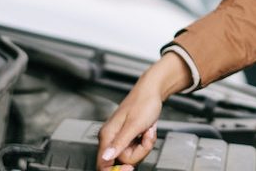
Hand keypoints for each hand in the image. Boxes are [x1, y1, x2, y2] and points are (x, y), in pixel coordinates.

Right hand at [96, 52, 190, 169]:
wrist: (152, 92)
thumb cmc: (143, 103)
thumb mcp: (134, 124)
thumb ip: (119, 142)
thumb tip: (105, 158)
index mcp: (107, 136)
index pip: (103, 163)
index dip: (116, 170)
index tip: (130, 168)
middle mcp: (111, 139)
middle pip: (123, 161)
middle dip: (139, 152)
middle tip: (145, 137)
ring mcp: (120, 139)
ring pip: (132, 156)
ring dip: (144, 146)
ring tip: (146, 131)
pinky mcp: (128, 138)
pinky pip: (137, 150)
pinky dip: (145, 143)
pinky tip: (147, 132)